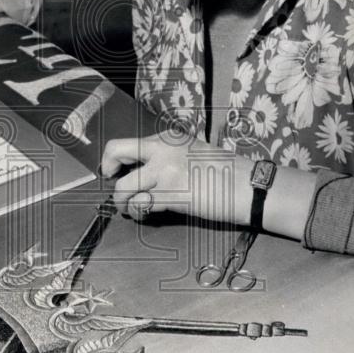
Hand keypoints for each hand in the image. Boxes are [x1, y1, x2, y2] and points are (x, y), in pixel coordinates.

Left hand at [100, 134, 253, 224]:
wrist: (246, 186)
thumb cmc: (222, 172)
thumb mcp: (190, 151)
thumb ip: (163, 156)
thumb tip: (136, 170)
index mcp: (166, 138)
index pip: (125, 143)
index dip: (112, 159)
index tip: (113, 171)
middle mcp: (162, 150)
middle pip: (115, 152)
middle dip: (107, 171)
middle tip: (112, 184)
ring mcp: (165, 172)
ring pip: (123, 187)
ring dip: (123, 201)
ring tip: (132, 207)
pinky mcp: (172, 195)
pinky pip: (142, 206)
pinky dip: (140, 213)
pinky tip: (148, 213)